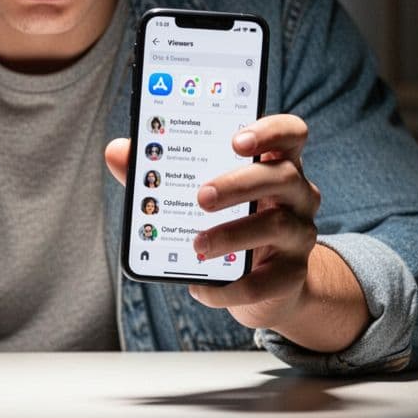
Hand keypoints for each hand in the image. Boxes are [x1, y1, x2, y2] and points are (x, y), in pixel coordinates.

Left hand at [106, 114, 345, 338]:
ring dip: (232, 234)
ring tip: (196, 245)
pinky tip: (200, 286)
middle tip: (201, 197)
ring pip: (277, 225)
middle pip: (282, 176)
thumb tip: (116, 151)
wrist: (267, 284)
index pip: (290, 132)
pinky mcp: (293, 276)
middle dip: (239, 184)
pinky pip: (265, 281)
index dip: (268, 130)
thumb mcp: (200, 191)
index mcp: (276, 162)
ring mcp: (301, 234)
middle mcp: (297, 194)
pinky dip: (229, 287)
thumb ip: (160, 170)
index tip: (236, 139)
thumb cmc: (230, 221)